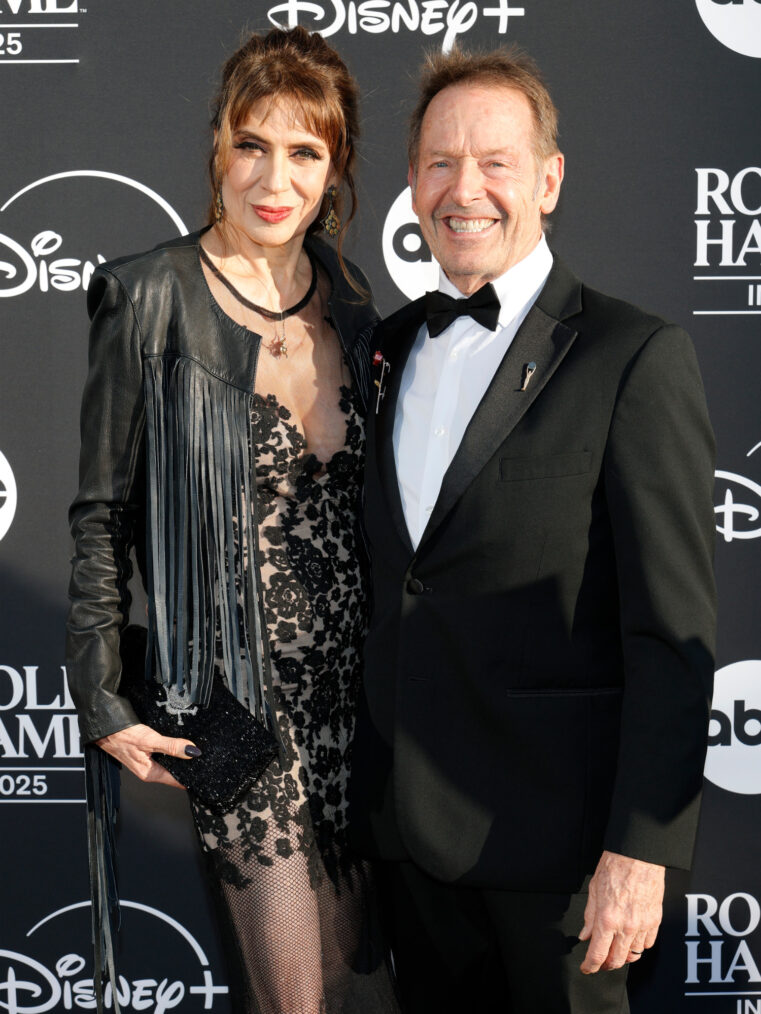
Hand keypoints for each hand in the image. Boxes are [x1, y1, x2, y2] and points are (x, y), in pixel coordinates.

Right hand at [95, 723, 200, 788]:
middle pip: (174, 773)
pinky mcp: (145, 754)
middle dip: (188, 768)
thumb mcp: (150, 740)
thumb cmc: (123, 736)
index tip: (206, 773)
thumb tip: (192, 752)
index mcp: (150, 773)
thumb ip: (171, 747)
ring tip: (197, 752)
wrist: (105, 727)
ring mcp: (146, 763)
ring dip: (180, 758)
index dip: (192, 778)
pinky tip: (179, 744)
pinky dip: (172, 751)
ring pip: (169, 764)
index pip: (177, 781)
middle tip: (206, 761)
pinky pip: (163, 756)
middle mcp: (149, 771)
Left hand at [579, 850, 664, 972]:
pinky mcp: (655, 921)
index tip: (587, 968)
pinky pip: (648, 944)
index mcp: (607, 918)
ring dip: (623, 956)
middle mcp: (626, 926)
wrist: (638, 855)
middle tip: (599, 961)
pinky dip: (638, 946)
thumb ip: (589, 916)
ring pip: (634, 955)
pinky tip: (631, 939)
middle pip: (617, 960)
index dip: (590, 966)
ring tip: (615, 949)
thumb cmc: (615, 866)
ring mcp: (643, 925)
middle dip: (606, 965)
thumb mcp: (594, 890)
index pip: (598, 954)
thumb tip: (585, 935)